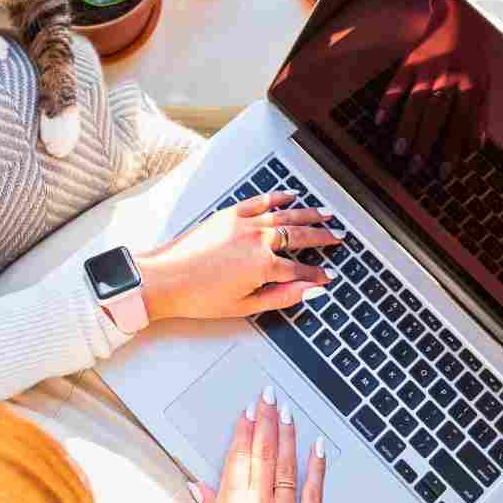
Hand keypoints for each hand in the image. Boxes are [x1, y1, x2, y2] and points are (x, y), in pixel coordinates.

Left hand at [135, 191, 341, 322]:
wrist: (164, 279)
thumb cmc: (199, 297)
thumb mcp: (245, 306)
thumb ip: (282, 297)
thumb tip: (309, 292)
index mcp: (263, 265)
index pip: (300, 270)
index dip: (317, 274)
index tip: (328, 276)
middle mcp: (257, 239)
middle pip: (299, 236)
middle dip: (322, 238)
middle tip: (338, 237)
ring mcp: (242, 223)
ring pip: (284, 215)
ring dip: (308, 214)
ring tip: (325, 214)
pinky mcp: (228, 213)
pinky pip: (259, 201)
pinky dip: (277, 197)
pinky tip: (290, 196)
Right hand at [190, 388, 325, 502]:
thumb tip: (197, 486)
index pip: (239, 456)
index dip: (243, 429)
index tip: (246, 410)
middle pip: (264, 453)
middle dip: (266, 420)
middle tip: (268, 395)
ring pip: (288, 465)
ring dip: (288, 435)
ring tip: (287, 411)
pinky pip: (314, 492)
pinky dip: (318, 467)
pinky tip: (319, 447)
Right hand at [375, 0, 489, 178]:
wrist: (459, 17)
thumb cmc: (474, 55)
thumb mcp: (485, 82)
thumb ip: (480, 114)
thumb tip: (476, 146)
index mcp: (470, 86)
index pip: (460, 124)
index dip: (453, 149)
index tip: (445, 171)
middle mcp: (448, 79)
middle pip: (435, 115)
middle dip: (426, 142)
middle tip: (417, 167)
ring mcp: (427, 70)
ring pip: (415, 102)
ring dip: (407, 127)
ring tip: (400, 150)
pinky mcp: (409, 61)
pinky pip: (396, 83)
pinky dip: (387, 101)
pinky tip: (379, 119)